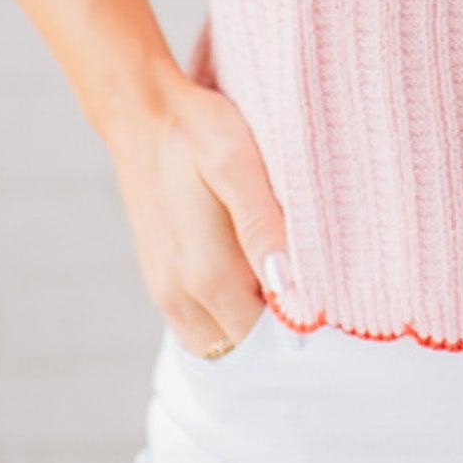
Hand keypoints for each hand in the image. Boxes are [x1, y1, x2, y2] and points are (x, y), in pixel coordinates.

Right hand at [105, 73, 292, 355]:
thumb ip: (262, 226)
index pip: (261, 338)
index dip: (295, 324)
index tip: (322, 297)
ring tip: (277, 278)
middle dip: (272, 333)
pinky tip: (246, 272)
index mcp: (204, 273)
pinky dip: (223, 314)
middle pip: (239, 349)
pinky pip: (196, 322)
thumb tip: (290, 287)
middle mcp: (178, 295)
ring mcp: (162, 289)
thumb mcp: (237, 163)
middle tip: (306, 288)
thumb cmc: (197, 130)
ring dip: (247, 324)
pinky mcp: (157, 277)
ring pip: (216, 341)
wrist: (140, 112)